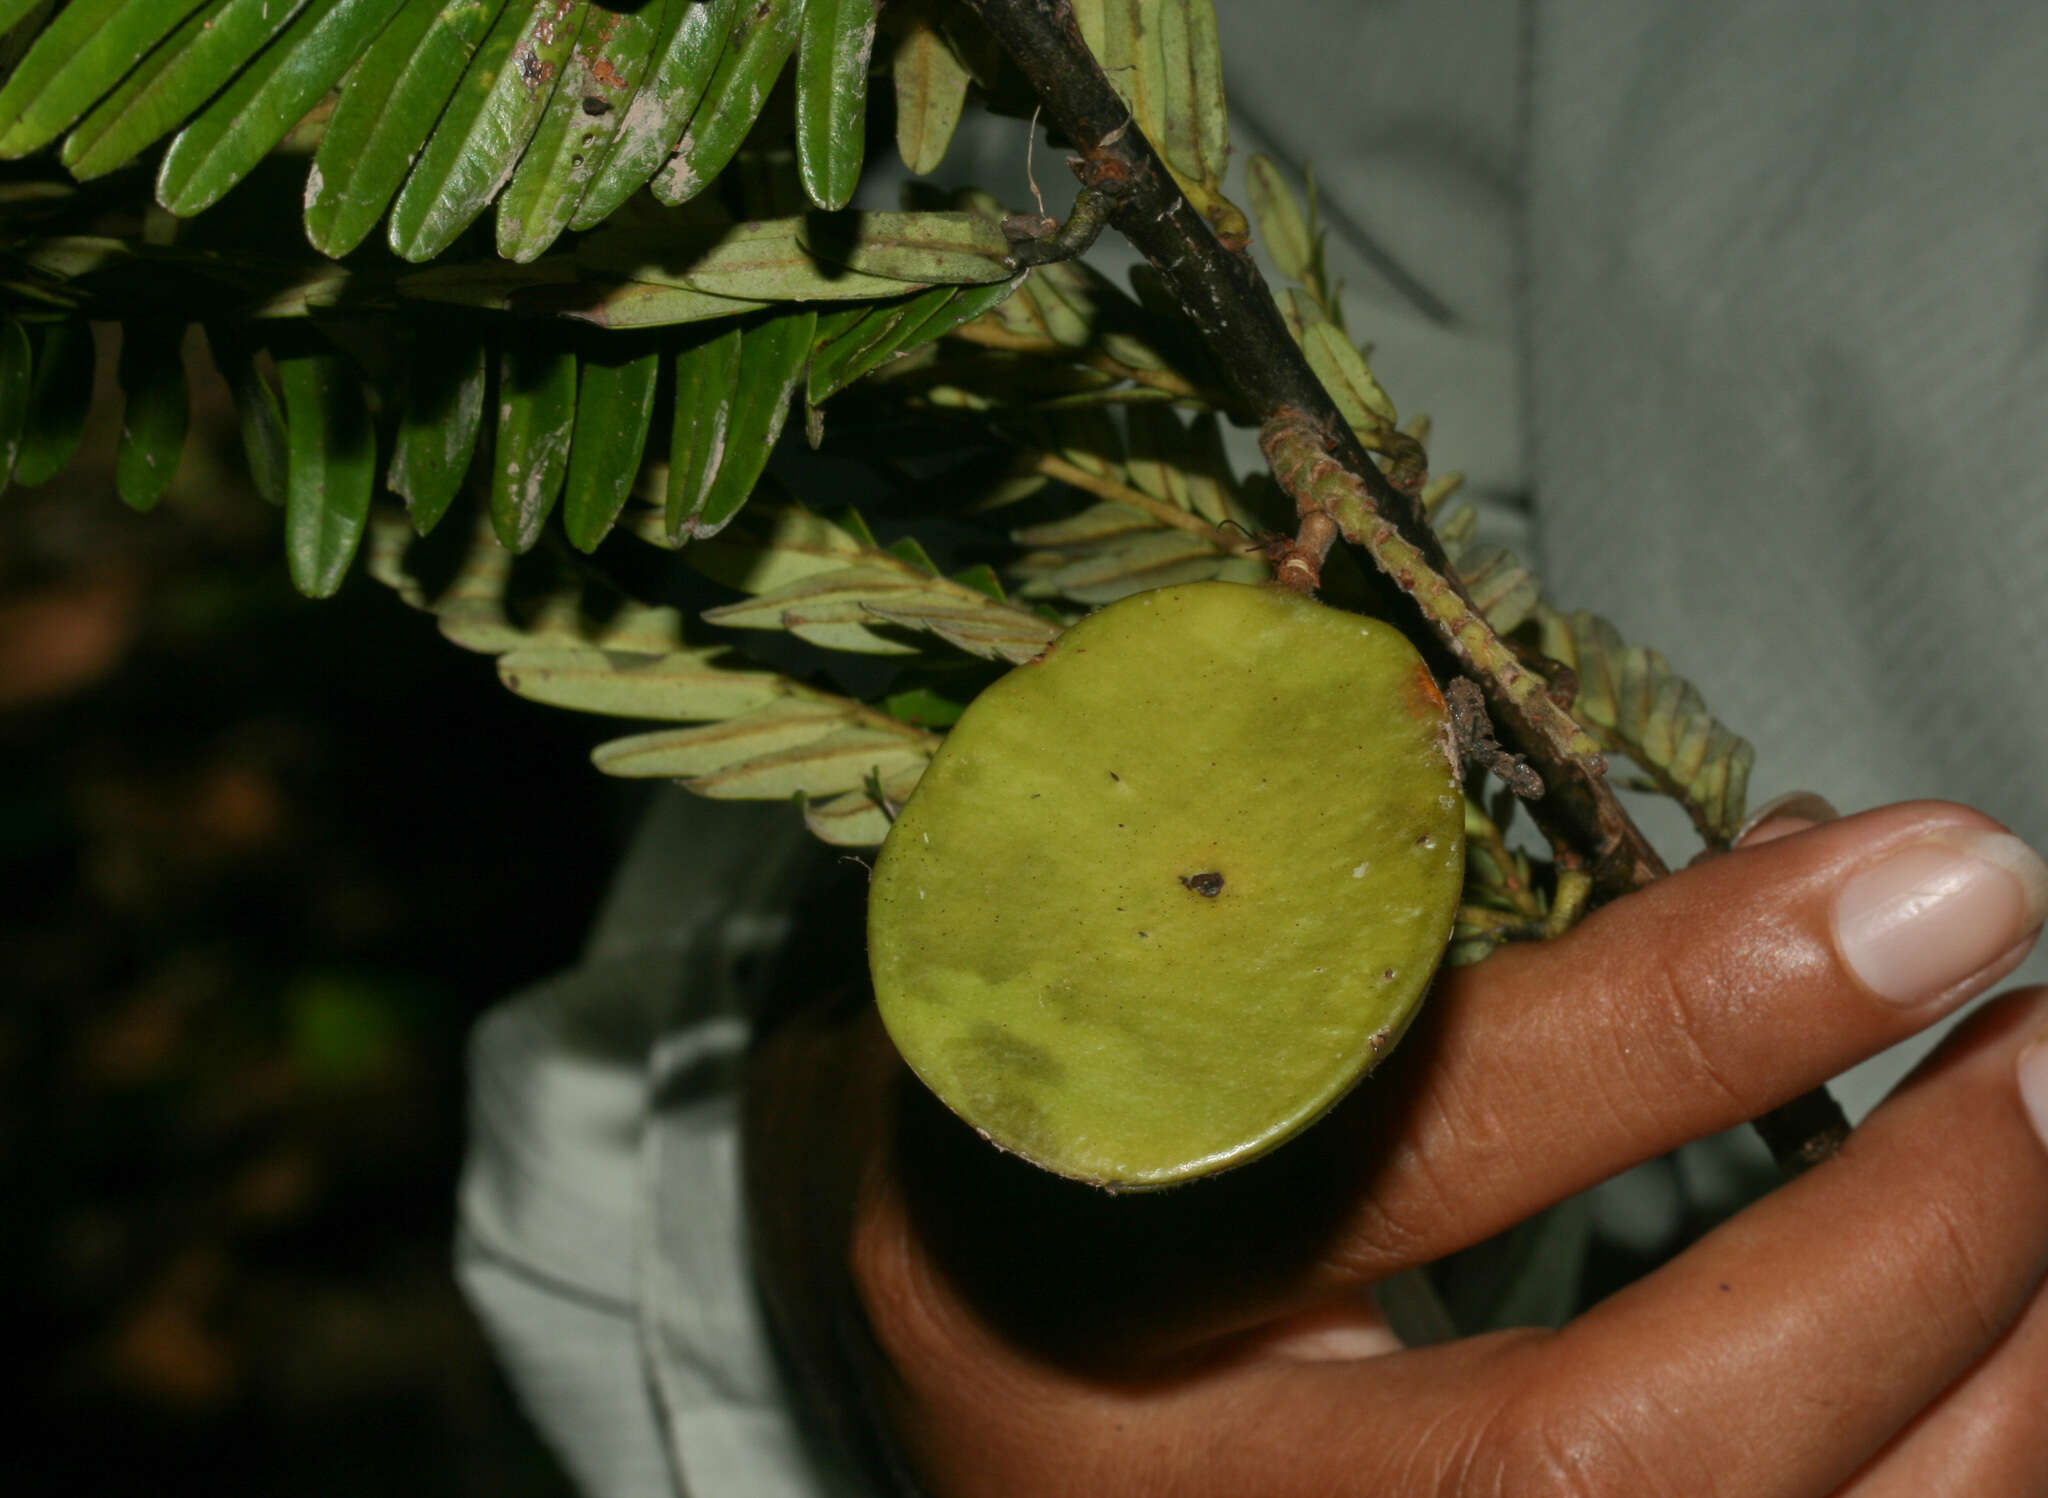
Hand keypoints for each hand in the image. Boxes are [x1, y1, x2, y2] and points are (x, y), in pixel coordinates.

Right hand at [746, 801, 2047, 1495]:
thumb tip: (1811, 868)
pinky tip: (1997, 1353)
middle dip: (1905, 1254)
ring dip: (1983, 1396)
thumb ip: (1422, 942)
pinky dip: (1936, 1482)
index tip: (1929, 877)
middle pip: (1598, 1464)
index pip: (1394, 1146)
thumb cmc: (1057, 1136)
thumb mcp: (1152, 1008)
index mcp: (1050, 1264)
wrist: (980, 1385)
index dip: (1686, 1018)